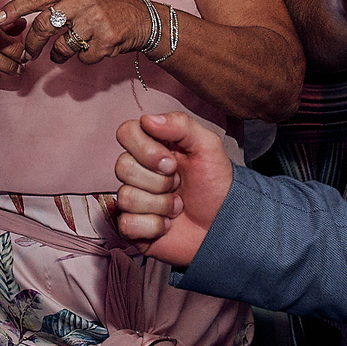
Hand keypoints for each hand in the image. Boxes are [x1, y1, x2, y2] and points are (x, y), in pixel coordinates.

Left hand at [0, 0, 148, 63]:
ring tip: (64, 52)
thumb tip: (21, 18)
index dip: (14, 7)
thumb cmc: (104, 8)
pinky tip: (93, 49)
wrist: (141, 18)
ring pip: (61, 46)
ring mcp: (95, 21)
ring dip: (59, 54)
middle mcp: (82, 1)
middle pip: (43, 24)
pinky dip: (83, 58)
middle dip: (31, 43)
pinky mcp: (106, 40)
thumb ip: (55, 2)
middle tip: (27, 54)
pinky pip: (82, 57)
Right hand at [115, 112, 233, 266]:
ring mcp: (133, 198)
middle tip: (178, 184)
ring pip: (126, 197)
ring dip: (161, 205)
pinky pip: (127, 223)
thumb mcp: (208, 146)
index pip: (126, 132)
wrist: (223, 224)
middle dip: (159, 180)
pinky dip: (155, 226)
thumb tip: (147, 119)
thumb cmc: (215, 184)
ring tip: (177, 206)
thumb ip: (181, 125)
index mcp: (152, 145)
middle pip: (123, 166)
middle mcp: (137, 170)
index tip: (172, 162)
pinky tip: (167, 224)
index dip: (145, 148)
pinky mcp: (131, 226)